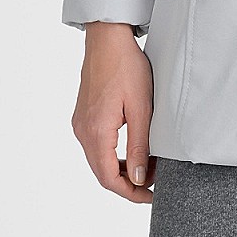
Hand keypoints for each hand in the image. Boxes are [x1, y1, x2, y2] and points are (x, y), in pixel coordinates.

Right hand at [72, 22, 155, 202]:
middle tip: (156, 181)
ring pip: (99, 161)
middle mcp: (83, 132)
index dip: (131, 193)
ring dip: (122, 169)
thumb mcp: (142, 109)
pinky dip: (115, 155)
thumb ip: (140, 146)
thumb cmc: (126, 68)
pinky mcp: (84, 117)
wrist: (107, 40)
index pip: (109, 179)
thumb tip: (140, 178)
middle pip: (102, 173)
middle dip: (129, 183)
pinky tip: (134, 150)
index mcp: (96, 132)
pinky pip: (97, 147)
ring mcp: (81, 124)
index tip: (152, 196)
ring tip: (149, 164)